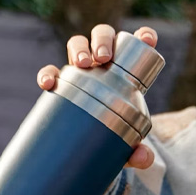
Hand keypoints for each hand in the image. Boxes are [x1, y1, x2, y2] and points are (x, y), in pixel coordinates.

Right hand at [36, 24, 157, 170]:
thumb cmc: (115, 134)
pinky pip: (50, 71)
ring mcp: (80, 70)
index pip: (138, 44)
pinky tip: (48, 83)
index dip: (144, 36)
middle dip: (103, 40)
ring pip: (77, 44)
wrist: (86, 143)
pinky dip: (47, 73)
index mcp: (127, 69)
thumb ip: (138, 151)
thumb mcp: (127, 143)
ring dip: (79, 48)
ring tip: (81, 64)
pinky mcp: (60, 83)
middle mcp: (103, 63)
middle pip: (103, 36)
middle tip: (103, 58)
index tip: (147, 40)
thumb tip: (142, 158)